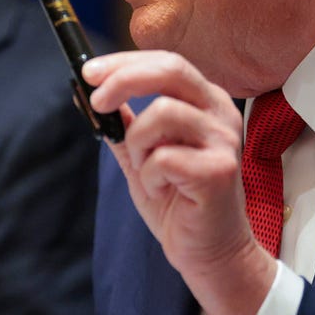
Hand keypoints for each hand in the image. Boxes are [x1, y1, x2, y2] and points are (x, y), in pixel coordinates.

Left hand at [83, 50, 278, 314]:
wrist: (208, 251)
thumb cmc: (178, 203)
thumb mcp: (142, 156)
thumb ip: (125, 125)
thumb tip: (91, 95)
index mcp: (206, 102)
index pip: (166, 63)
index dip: (125, 62)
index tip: (89, 72)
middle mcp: (221, 113)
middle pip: (171, 70)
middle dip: (124, 79)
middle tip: (97, 100)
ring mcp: (224, 140)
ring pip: (162, 113)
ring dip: (138, 143)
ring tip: (147, 170)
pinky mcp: (220, 170)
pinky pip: (164, 157)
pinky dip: (149, 176)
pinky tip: (163, 190)